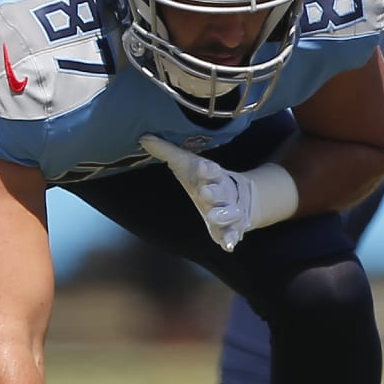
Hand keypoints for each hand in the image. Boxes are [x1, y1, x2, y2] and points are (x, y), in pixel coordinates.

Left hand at [140, 135, 297, 251]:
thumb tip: (143, 138)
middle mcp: (223, 192)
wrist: (240, 196)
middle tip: (206, 193)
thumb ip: (166, 152)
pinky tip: (228, 245)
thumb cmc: (206, 179)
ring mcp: (230, 210)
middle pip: (221, 191)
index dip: (208, 170)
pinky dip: (231, 238)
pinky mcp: (233, 227)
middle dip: (214, 192)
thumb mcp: (187, 165)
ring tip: (214, 217)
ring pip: (231, 212)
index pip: (212, 170)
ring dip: (224, 215)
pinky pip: (233, 233)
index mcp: (214, 175)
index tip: (203, 167)